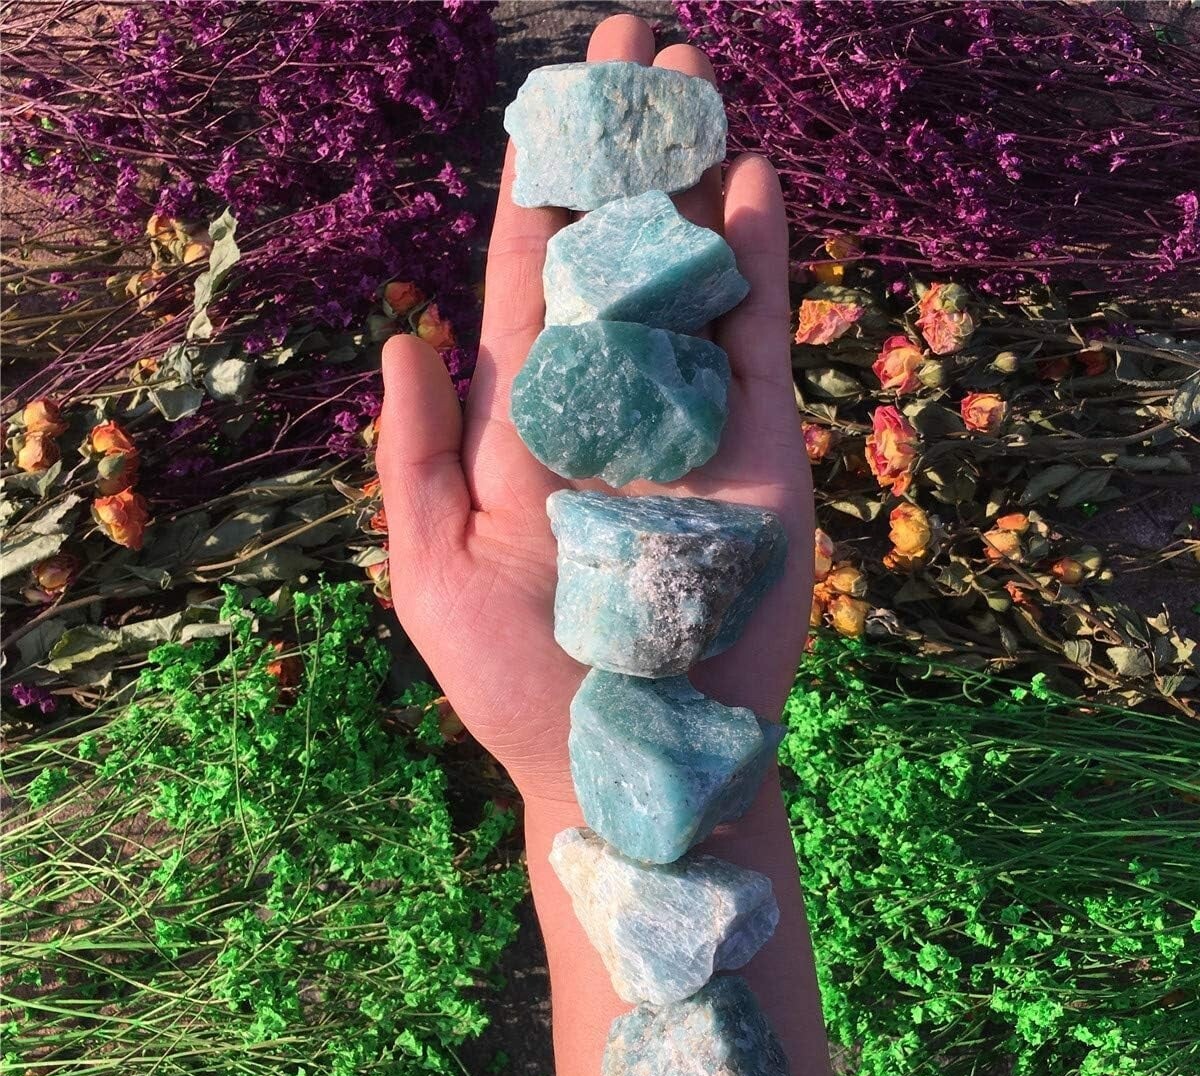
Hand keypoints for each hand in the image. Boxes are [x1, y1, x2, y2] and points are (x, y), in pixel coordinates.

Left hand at [378, 14, 812, 817]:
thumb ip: (416, 456)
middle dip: (622, 153)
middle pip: (615, 256)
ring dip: (695, 179)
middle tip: (636, 41)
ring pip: (693, 276)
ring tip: (699, 81)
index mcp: (524, 425)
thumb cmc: (516, 684)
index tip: (542, 102)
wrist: (630, 764)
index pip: (525, 286)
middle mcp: (609, 405)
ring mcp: (690, 422)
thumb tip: (406, 339)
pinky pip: (758, 338)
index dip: (532, 193)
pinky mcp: (761, 451)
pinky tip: (751, 179)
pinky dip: (758, 258)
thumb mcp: (430, 572)